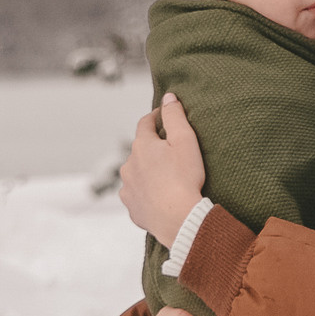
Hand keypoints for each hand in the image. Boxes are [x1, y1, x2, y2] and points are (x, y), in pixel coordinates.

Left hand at [120, 93, 206, 246]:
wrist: (178, 219)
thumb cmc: (185, 178)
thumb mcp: (186, 141)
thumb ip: (175, 116)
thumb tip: (168, 96)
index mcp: (142, 145)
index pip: (146, 123)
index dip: (156, 117)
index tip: (164, 116)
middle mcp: (129, 164)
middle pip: (140, 150)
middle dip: (153, 148)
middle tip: (172, 153)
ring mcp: (128, 187)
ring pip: (136, 173)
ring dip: (147, 171)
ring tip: (165, 178)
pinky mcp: (131, 207)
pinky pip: (137, 195)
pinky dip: (146, 193)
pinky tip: (159, 197)